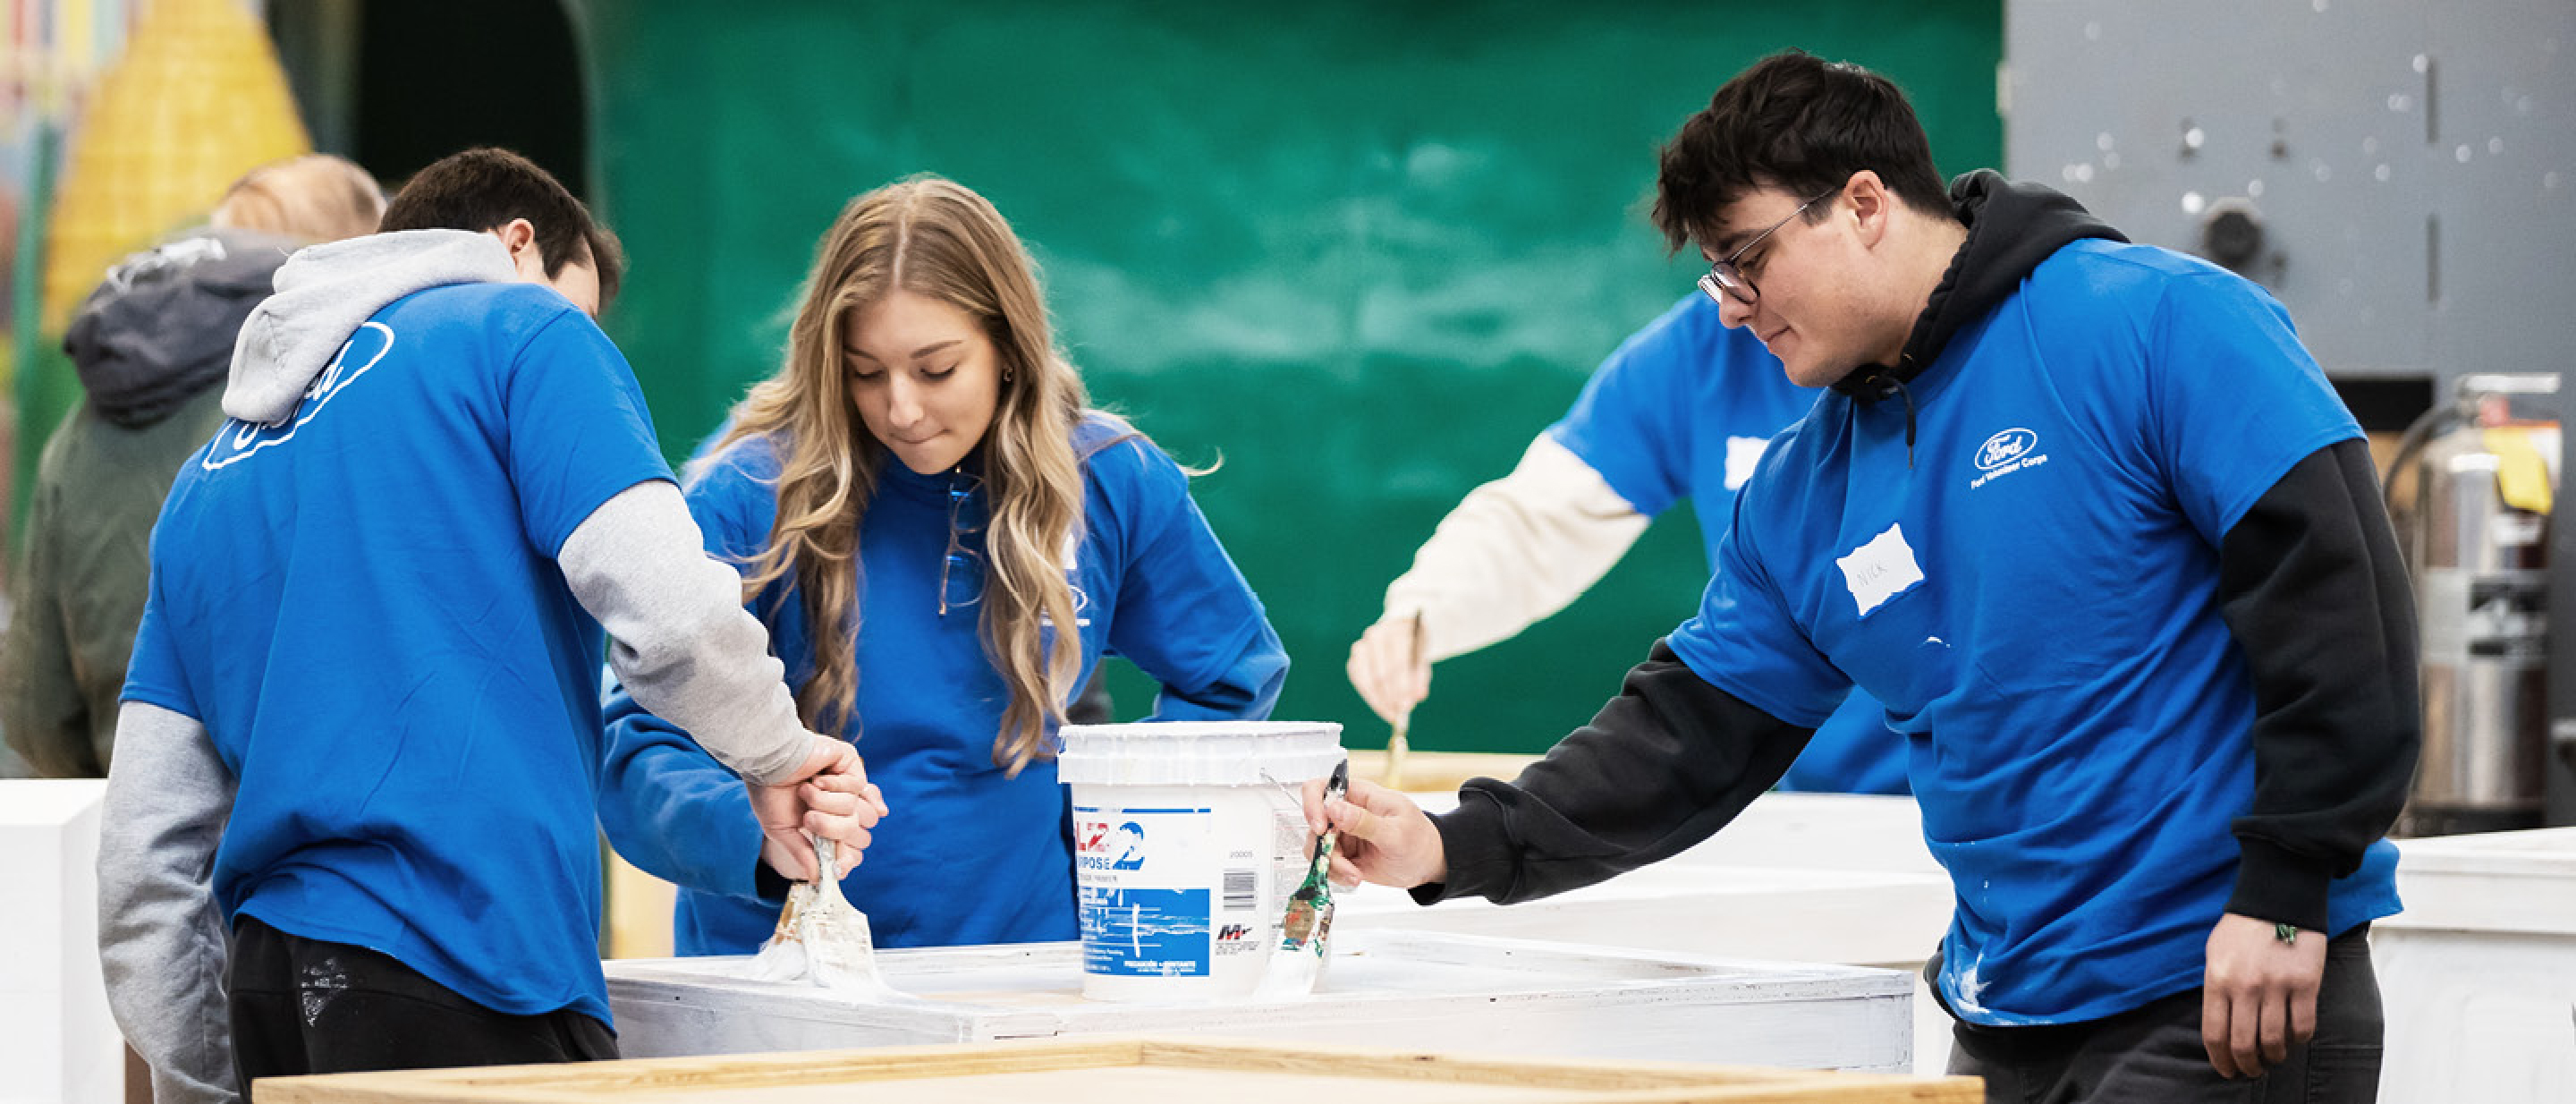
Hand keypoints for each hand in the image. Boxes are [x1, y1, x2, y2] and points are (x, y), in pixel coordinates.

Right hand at [749, 740, 888, 881]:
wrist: (766, 762)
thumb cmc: (768, 791)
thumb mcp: (782, 830)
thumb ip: (803, 854)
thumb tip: (818, 879)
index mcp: (827, 822)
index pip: (854, 848)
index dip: (848, 858)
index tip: (836, 868)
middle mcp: (841, 806)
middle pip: (860, 834)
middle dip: (831, 828)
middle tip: (808, 817)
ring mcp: (848, 785)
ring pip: (857, 811)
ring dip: (826, 803)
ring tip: (806, 790)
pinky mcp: (852, 765)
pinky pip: (857, 786)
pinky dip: (833, 786)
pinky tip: (816, 778)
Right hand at [1298, 775, 1445, 888]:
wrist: (1427, 864)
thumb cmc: (1419, 840)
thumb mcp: (1396, 832)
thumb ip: (1365, 822)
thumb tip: (1335, 809)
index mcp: (1359, 795)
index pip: (1321, 788)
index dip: (1313, 805)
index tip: (1321, 828)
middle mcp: (1346, 813)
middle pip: (1315, 823)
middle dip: (1324, 847)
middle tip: (1343, 862)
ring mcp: (1344, 834)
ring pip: (1317, 847)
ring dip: (1332, 865)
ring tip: (1354, 874)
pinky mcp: (1344, 855)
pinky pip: (1326, 864)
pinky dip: (1336, 874)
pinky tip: (1355, 877)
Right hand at [1346, 613, 1430, 725]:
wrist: (1398, 631)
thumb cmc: (1413, 648)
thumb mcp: (1422, 659)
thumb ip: (1420, 678)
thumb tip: (1417, 698)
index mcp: (1397, 631)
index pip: (1399, 662)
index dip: (1402, 687)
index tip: (1406, 706)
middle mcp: (1376, 636)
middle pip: (1381, 673)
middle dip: (1390, 697)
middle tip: (1398, 713)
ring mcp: (1362, 646)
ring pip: (1367, 679)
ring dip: (1379, 700)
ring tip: (1390, 713)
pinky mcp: (1354, 658)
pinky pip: (1359, 681)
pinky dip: (1369, 696)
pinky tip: (1381, 706)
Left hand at [2201, 913, 2326, 1078]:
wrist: (2278, 898)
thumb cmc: (2243, 927)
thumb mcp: (2214, 954)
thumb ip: (2216, 989)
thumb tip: (2220, 1025)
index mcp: (2217, 980)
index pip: (2214, 1034)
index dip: (2221, 1060)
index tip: (2227, 1070)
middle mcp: (2245, 987)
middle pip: (2244, 1045)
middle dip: (2247, 1066)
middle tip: (2252, 1070)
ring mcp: (2276, 986)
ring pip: (2274, 1041)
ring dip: (2274, 1056)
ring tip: (2274, 1057)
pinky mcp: (2305, 984)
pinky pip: (2304, 1026)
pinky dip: (2299, 1040)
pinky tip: (2295, 1037)